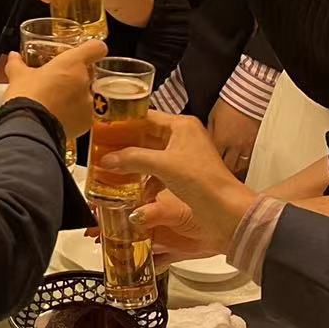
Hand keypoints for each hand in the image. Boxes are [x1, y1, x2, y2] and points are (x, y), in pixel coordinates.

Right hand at [2, 38, 106, 138]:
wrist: (29, 128)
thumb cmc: (27, 97)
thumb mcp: (18, 76)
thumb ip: (17, 63)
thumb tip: (14, 56)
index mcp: (71, 63)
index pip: (96, 47)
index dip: (92, 49)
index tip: (85, 53)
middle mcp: (84, 81)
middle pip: (86, 74)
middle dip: (72, 78)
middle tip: (55, 84)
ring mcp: (87, 102)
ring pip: (84, 95)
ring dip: (72, 98)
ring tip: (53, 105)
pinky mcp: (86, 121)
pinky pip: (82, 115)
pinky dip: (72, 116)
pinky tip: (57, 118)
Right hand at [99, 113, 257, 259]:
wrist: (226, 210)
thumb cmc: (202, 181)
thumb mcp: (163, 165)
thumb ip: (133, 158)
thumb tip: (107, 159)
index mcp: (182, 125)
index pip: (146, 117)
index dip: (124, 122)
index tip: (104, 128)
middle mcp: (183, 136)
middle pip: (146, 135)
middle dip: (125, 144)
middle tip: (102, 149)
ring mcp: (183, 155)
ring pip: (151, 153)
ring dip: (132, 161)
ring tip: (110, 166)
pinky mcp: (183, 174)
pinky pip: (157, 169)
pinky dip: (143, 175)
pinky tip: (130, 185)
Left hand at [207, 99, 258, 176]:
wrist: (248, 98)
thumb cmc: (228, 104)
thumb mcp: (212, 117)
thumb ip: (208, 133)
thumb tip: (203, 144)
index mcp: (220, 138)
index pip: (210, 159)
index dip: (205, 166)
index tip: (202, 171)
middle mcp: (233, 145)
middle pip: (225, 167)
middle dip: (219, 172)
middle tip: (213, 176)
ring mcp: (245, 146)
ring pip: (239, 166)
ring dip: (231, 169)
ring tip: (226, 172)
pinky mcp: (254, 144)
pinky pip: (248, 160)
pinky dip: (242, 164)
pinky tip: (237, 165)